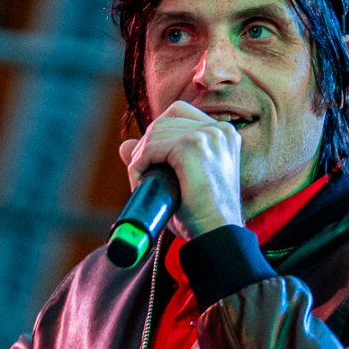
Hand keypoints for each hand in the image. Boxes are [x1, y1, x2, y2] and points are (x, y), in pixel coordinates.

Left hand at [118, 101, 242, 237]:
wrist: (217, 236)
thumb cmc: (201, 215)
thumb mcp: (179, 181)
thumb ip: (156, 158)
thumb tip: (124, 145)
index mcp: (224, 134)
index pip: (179, 112)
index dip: (159, 133)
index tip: (153, 161)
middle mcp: (220, 130)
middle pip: (164, 120)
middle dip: (146, 146)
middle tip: (143, 175)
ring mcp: (208, 136)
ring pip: (155, 132)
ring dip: (140, 156)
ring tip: (141, 181)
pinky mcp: (193, 146)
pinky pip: (152, 147)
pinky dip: (139, 163)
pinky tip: (140, 181)